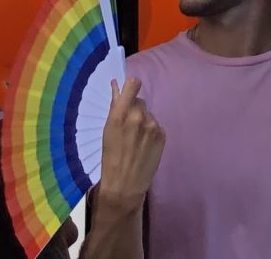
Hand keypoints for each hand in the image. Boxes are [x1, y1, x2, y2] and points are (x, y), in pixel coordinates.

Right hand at [96, 78, 163, 213]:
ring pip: (148, 114)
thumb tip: (117, 85)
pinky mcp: (162, 134)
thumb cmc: (110, 157)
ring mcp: (153, 125)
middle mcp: (138, 117)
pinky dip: (150, 132)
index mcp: (120, 115)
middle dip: (134, 110)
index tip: (129, 94)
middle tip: (128, 127)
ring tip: (136, 140)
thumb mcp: (107, 131)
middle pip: (140, 101)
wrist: (125, 184)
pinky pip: (156, 125)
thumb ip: (115, 107)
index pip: (133, 85)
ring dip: (143, 121)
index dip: (131, 87)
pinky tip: (144, 146)